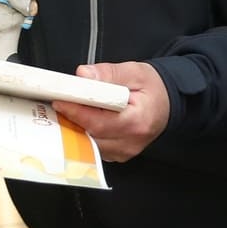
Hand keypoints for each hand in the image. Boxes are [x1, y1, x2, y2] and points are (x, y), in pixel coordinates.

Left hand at [52, 61, 170, 161]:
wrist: (167, 102)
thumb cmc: (152, 88)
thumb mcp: (134, 72)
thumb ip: (108, 73)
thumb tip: (83, 75)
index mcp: (137, 121)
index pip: (98, 122)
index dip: (76, 111)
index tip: (60, 100)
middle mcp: (130, 142)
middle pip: (90, 135)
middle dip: (71, 118)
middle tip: (59, 102)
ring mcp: (124, 151)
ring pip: (89, 143)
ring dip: (76, 127)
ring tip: (68, 109)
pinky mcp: (118, 155)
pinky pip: (94, 147)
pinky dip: (85, 133)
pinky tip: (81, 119)